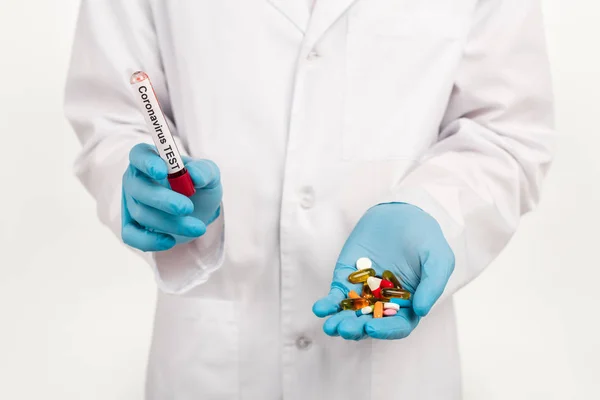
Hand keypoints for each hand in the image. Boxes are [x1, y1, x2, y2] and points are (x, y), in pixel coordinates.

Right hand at [121, 143, 222, 251]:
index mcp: (152, 159)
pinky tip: (170, 241)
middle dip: (162, 199)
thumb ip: (205, 170)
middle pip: (138, 186)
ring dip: (171, 223)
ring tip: (198, 227)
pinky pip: (131, 236)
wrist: (200, 212)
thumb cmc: (200, 187)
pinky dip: (149, 241)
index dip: (147, 162)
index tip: (162, 171)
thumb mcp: (210, 175)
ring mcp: (131, 203)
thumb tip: (194, 175)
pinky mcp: (132, 226)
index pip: (139, 154)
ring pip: (142, 213)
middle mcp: (137, 179)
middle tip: (187, 208)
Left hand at [312, 203, 454, 339]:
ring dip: (339, 321)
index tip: (371, 326)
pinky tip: (320, 309)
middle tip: (344, 329)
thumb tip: (422, 311)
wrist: (401, 214)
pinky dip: (328, 304)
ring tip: (330, 325)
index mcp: (409, 305)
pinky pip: (336, 295)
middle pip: (370, 323)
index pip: (397, 326)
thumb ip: (433, 284)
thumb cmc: (425, 239)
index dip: (385, 330)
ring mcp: (364, 293)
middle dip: (356, 329)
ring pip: (351, 314)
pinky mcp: (346, 279)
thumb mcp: (438, 258)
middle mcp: (385, 304)